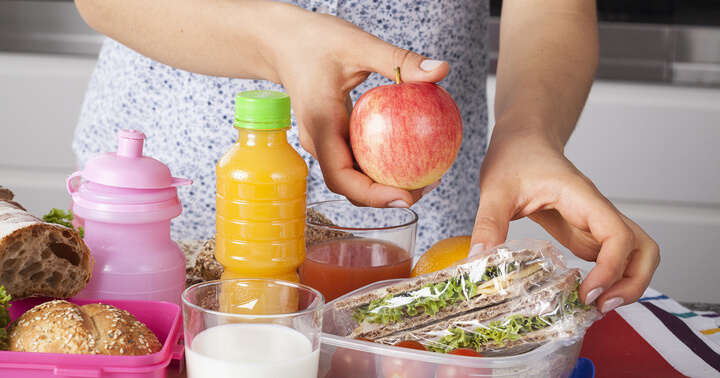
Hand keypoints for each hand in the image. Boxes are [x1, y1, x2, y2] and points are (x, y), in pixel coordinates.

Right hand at [263, 4, 447, 207]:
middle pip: (352, 186)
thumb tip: (441, 71)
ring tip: (427, 174)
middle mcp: (320, 143)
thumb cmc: (314, 40)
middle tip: (429, 184)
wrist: (282, 41)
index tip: (405, 197)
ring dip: (388, 182)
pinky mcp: (334, 137)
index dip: (373, 196)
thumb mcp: (358, 43)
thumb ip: (399, 59)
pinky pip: (359, 158)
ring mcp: (326, 142)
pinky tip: (414, 151)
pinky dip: (384, 161)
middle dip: (389, 195)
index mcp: (320, 127)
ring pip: (356, 176)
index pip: (342, 177)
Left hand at [469, 131, 659, 312]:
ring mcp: (593, 223)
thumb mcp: (495, 188)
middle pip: (644, 248)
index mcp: (582, 197)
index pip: (618, 235)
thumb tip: (478, 260)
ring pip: (633, 255)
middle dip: (633, 282)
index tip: (589, 292)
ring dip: (625, 283)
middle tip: (602, 306)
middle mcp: (596, 211)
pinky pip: (607, 258)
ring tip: (595, 306)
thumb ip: (488, 222)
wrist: (523, 139)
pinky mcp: (583, 231)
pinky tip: (580, 294)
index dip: (612, 268)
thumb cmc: (515, 155)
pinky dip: (604, 279)